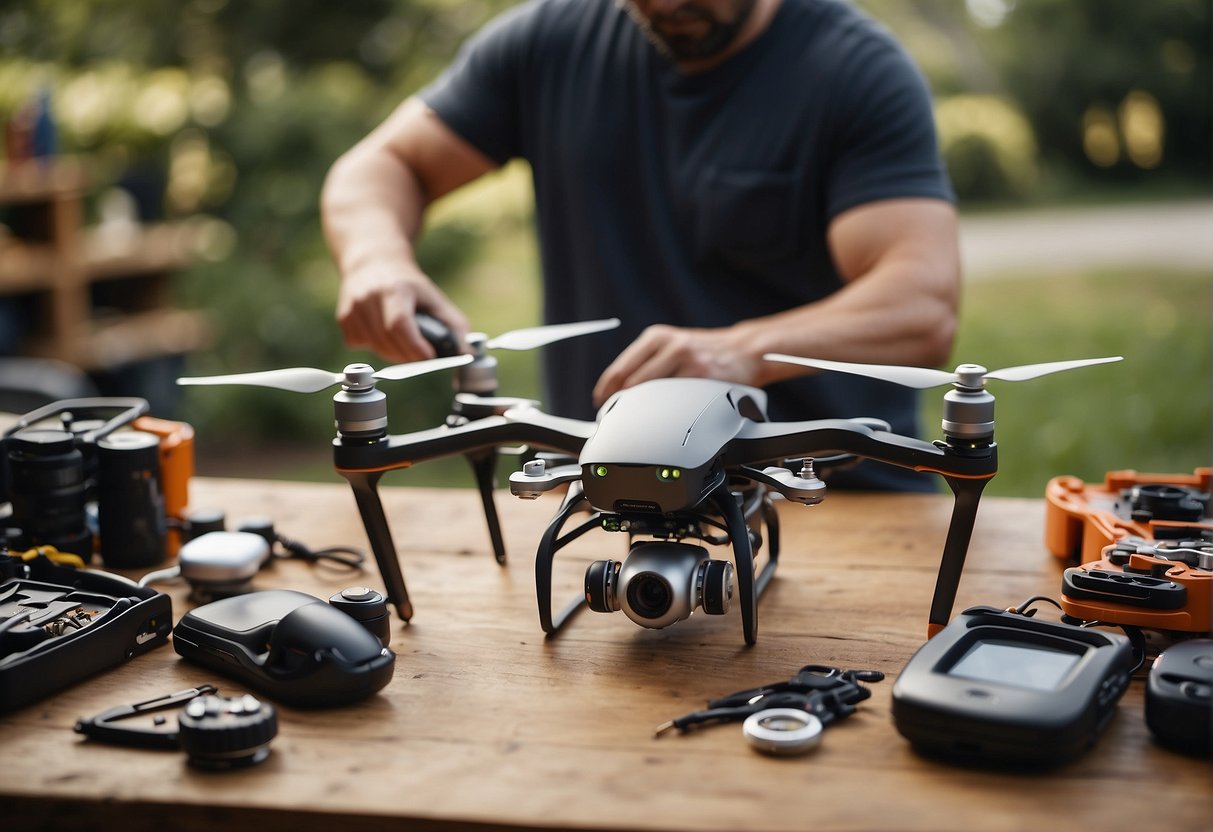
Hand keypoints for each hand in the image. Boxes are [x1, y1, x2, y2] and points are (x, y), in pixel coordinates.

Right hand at [335, 260, 468, 363]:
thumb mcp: (433, 297)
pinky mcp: (343, 317)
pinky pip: (360, 345)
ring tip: (404, 344)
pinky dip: (374, 346)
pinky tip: (382, 333)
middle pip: (387, 340)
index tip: (429, 357)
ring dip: (392, 353)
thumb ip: (453, 325)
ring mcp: (353, 306)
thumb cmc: (407, 283)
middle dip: (408, 355)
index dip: (415, 346)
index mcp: (394, 289)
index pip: (400, 324)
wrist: (373, 261)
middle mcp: (369, 296)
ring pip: (374, 346)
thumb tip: (467, 354)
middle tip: (421, 356)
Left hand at [592, 323, 764, 406]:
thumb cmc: (703, 352)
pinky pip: (676, 401)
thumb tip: (616, 388)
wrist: (744, 349)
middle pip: (631, 382)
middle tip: (615, 416)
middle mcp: (670, 345)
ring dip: (640, 410)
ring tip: (636, 421)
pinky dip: (666, 413)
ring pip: (652, 392)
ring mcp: (688, 360)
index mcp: (657, 337)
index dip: (606, 389)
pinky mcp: (703, 377)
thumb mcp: (672, 345)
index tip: (599, 402)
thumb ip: (646, 362)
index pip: (621, 367)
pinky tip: (664, 419)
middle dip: (620, 403)